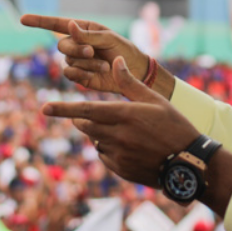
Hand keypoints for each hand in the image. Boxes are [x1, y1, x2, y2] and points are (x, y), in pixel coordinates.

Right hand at [20, 15, 147, 93]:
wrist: (133, 72)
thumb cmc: (123, 49)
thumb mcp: (109, 38)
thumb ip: (88, 35)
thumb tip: (70, 25)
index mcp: (82, 29)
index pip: (56, 24)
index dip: (39, 21)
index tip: (22, 19)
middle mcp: (76, 44)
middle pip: (61, 45)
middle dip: (76, 49)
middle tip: (92, 51)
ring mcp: (76, 60)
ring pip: (68, 61)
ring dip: (86, 63)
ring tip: (104, 65)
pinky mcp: (79, 76)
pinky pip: (70, 74)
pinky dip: (82, 74)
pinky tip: (96, 74)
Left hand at [43, 57, 197, 186]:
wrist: (188, 163)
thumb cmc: (174, 126)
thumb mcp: (155, 100)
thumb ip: (130, 82)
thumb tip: (114, 60)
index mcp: (124, 115)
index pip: (85, 110)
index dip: (63, 109)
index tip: (44, 107)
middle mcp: (117, 136)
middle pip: (85, 126)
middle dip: (83, 119)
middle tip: (97, 115)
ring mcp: (118, 155)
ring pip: (95, 141)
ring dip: (100, 135)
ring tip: (126, 132)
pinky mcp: (120, 170)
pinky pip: (105, 157)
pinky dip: (110, 150)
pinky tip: (130, 148)